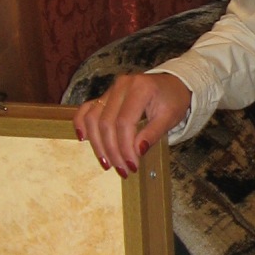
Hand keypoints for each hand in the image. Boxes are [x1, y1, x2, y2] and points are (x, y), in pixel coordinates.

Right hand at [74, 71, 191, 176]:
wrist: (172, 85)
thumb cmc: (172, 101)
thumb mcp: (169, 118)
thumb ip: (152, 133)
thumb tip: (137, 152)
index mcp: (140, 88)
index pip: (124, 122)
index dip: (125, 147)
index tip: (132, 166)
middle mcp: (122, 85)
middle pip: (106, 122)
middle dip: (112, 150)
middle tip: (121, 169)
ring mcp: (111, 89)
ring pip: (93, 118)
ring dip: (97, 144)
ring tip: (107, 163)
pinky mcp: (104, 95)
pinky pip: (86, 108)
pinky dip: (81, 123)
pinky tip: (84, 138)